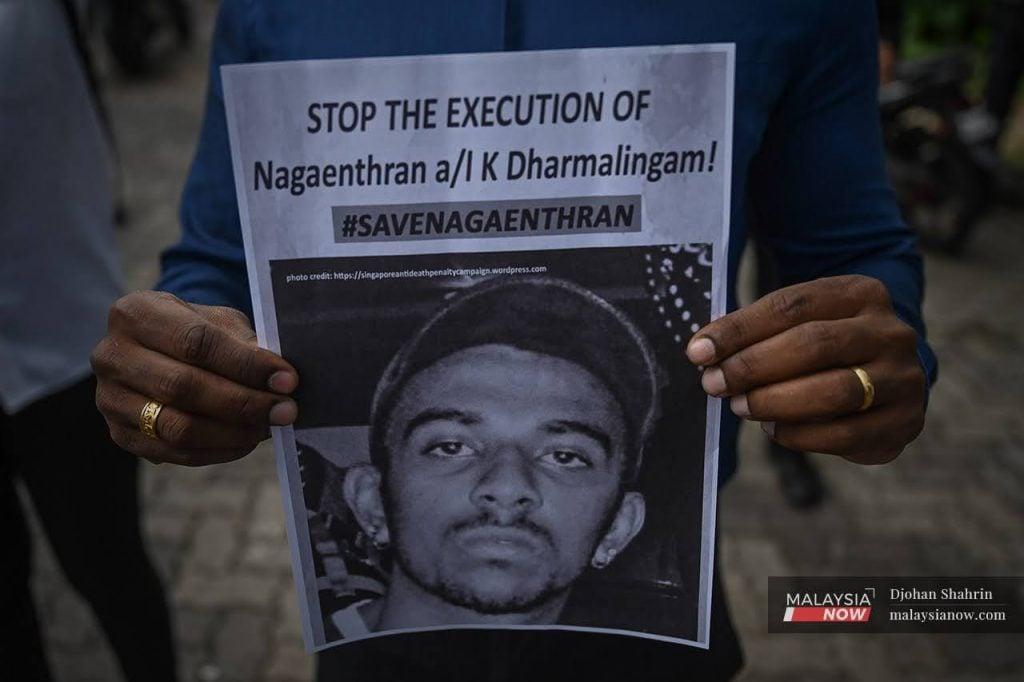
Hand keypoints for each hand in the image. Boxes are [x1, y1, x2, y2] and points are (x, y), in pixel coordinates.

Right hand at [91, 291, 298, 465]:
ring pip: (177, 426)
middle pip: (184, 387)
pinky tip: (246, 441)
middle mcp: (112, 355)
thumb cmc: (195, 330)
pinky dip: (217, 451)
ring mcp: (109, 398)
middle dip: (244, 402)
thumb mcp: (219, 322)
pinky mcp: (119, 433)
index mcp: (136, 313)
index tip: (288, 380)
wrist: (157, 349)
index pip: (196, 342)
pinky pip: (173, 452)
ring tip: (268, 427)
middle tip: (286, 410)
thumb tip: (279, 379)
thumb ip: (244, 345)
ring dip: (233, 432)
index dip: (246, 364)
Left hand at [686, 275, 925, 464]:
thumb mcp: (799, 322)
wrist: (889, 373)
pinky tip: (773, 429)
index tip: (698, 351)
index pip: (792, 306)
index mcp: (862, 293)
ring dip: (774, 401)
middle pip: (814, 344)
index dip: (739, 329)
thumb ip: (755, 331)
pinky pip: (845, 434)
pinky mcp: (905, 422)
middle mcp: (891, 332)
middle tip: (714, 383)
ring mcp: (903, 378)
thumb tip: (702, 351)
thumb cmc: (826, 345)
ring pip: (833, 391)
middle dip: (753, 367)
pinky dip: (800, 434)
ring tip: (739, 406)